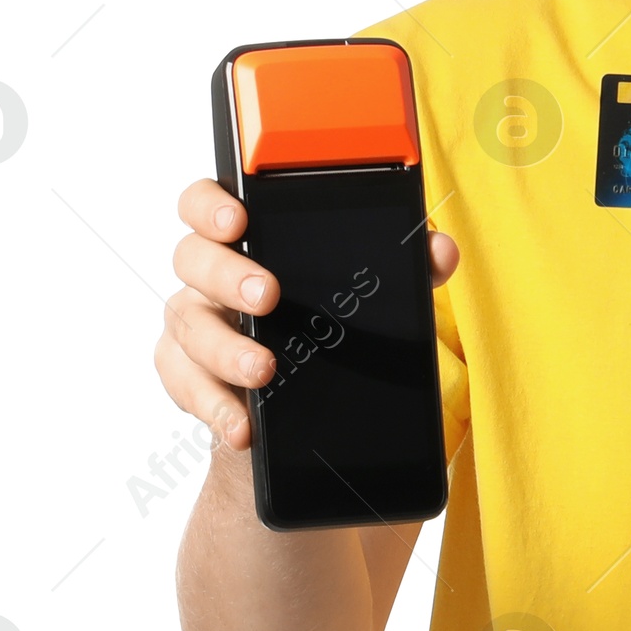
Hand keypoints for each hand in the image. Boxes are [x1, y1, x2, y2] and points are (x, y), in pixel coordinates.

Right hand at [156, 179, 460, 452]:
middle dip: (228, 275)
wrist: (301, 406)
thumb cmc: (324, 326)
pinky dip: (216, 408)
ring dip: (226, 350)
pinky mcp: (188, 378)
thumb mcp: (369, 298)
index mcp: (246, 242)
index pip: (207, 204)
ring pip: (189, 327)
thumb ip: (404, 269)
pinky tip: (242, 426)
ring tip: (263, 371)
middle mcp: (209, 279)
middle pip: (193, 260)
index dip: (212, 205)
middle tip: (267, 295)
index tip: (239, 219)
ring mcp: (195, 327)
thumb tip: (441, 251)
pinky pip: (189, 387)